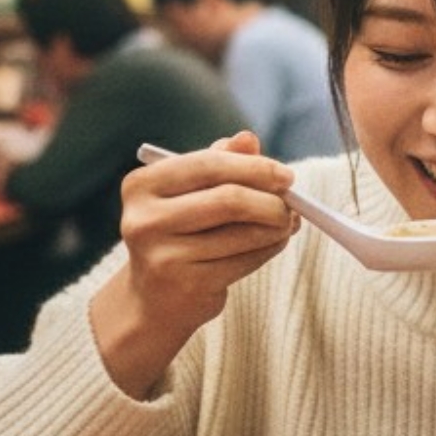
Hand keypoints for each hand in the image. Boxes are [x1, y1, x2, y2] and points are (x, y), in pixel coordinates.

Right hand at [89, 131, 296, 397]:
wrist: (154, 298)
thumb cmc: (181, 231)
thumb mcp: (192, 192)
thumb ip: (219, 162)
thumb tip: (248, 138)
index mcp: (142, 185)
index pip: (208, 165)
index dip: (255, 168)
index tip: (287, 176)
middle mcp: (144, 220)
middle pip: (229, 199)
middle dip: (272, 200)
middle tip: (293, 204)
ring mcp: (162, 255)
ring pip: (242, 232)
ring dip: (276, 226)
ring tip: (287, 223)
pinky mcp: (186, 284)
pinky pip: (245, 260)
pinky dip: (268, 249)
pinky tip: (274, 243)